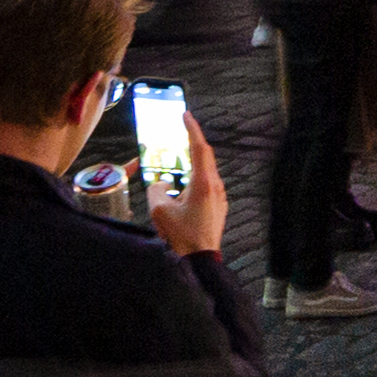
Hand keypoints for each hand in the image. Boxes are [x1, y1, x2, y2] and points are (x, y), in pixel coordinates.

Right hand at [152, 135, 228, 260]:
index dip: (192, 129)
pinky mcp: (219, 207)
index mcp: (203, 183)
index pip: (199, 148)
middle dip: (192, 143)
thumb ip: (156, 189)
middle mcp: (215, 187)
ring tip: (178, 162)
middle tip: (181, 132)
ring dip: (193, 164)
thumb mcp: (159, 211)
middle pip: (205, 157)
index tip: (186, 115)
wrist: (200, 261)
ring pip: (206, 172)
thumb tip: (162, 182)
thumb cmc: (181, 236)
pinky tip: (184, 187)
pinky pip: (208, 185)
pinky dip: (196, 179)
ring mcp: (220, 197)